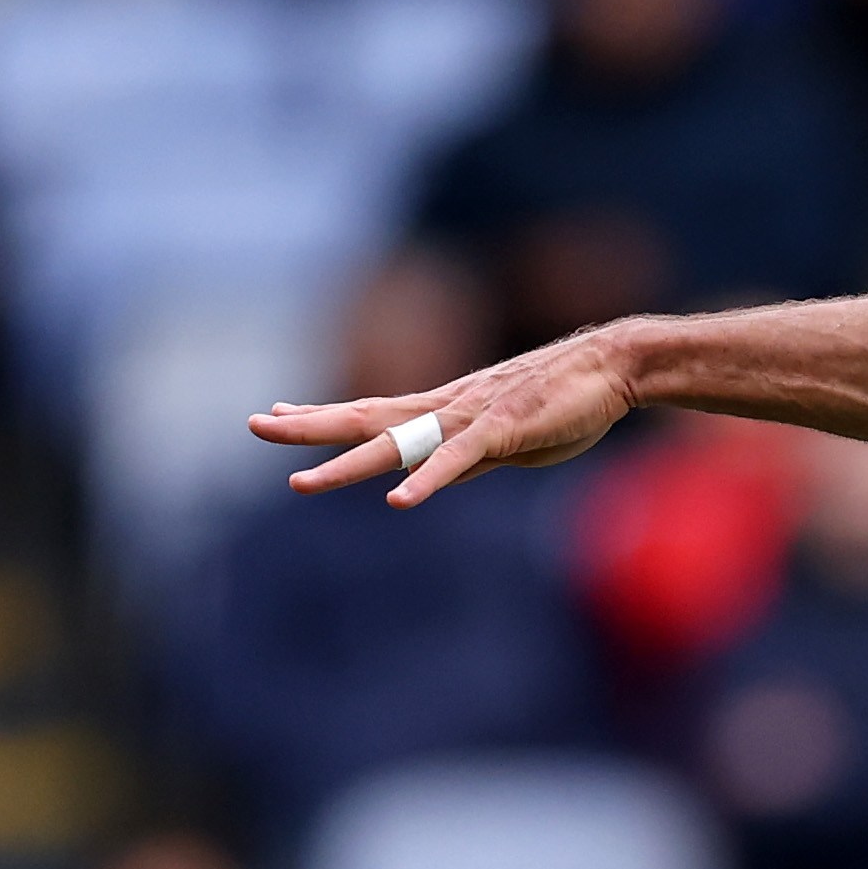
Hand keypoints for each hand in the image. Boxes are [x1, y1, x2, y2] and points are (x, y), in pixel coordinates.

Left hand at [249, 328, 642, 507]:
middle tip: (253, 425)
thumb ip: (461, 459)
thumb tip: (427, 478)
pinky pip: (456, 461)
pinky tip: (398, 503)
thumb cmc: (564, 401)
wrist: (613, 365)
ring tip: (300, 483)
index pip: (369, 411)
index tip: (276, 414)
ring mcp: (469, 418)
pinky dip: (425, 481)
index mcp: (442, 410)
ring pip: (396, 443)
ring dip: (346, 464)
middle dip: (307, 426)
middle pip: (363, 418)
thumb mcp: (501, 439)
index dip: (321, 414)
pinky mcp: (502, 432)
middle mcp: (444, 408)